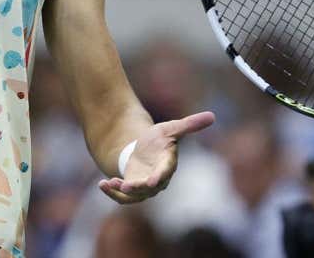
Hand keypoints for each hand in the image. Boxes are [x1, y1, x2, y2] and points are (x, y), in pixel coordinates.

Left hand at [98, 111, 214, 203]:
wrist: (142, 150)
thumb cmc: (159, 140)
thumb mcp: (171, 129)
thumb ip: (190, 124)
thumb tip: (212, 115)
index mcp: (167, 165)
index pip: (165, 172)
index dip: (159, 176)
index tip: (153, 180)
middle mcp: (157, 179)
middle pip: (148, 187)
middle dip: (138, 188)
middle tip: (127, 186)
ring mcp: (144, 187)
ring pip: (134, 195)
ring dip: (122, 191)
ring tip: (109, 183)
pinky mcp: (131, 190)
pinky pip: (123, 197)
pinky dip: (112, 192)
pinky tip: (102, 184)